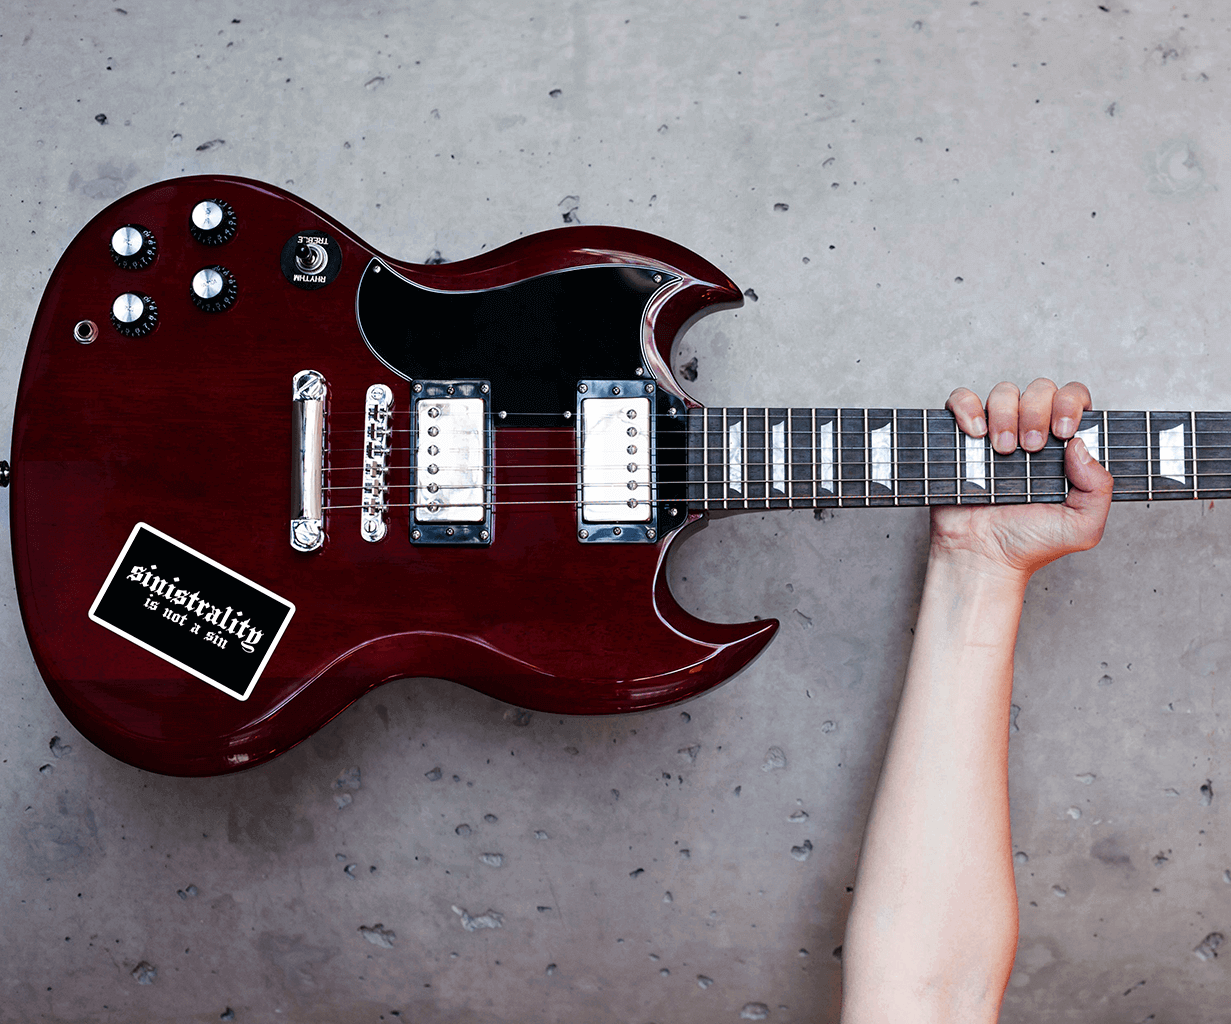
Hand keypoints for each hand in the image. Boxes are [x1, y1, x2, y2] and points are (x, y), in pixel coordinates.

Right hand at [931, 378, 1113, 580]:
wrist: (981, 557)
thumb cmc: (1029, 544)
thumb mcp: (1083, 525)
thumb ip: (1098, 488)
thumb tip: (1080, 444)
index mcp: (1062, 448)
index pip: (1074, 400)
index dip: (1071, 404)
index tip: (1063, 432)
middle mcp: (1030, 433)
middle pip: (1041, 389)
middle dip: (1037, 412)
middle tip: (1031, 448)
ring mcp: (994, 433)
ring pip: (1004, 391)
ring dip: (1006, 414)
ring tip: (1003, 450)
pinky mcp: (960, 437)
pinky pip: (960, 400)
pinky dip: (968, 408)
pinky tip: (975, 434)